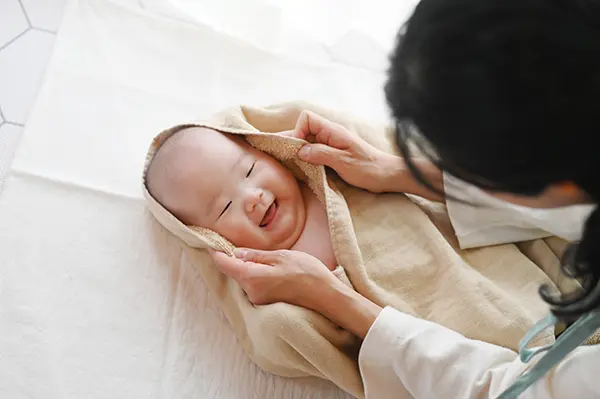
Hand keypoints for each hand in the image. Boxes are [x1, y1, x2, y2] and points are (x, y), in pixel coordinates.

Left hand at [210, 247, 382, 338]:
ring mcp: (258, 300)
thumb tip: (236, 252)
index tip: (210, 240)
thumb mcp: (281, 256)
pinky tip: (271, 268)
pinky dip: (256, 275)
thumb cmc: (307, 273)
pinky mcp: (266, 302)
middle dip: (233, 258)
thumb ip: (256, 255)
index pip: (225, 264)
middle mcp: (251, 292)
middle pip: (234, 272)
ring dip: (247, 267)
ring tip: (264, 255)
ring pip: (244, 278)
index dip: (216, 251)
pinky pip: (254, 286)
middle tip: (239, 242)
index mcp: (252, 278)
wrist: (327, 297)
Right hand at [286, 110, 444, 200]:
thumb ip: (321, 154)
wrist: (388, 176)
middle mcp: (330, 134)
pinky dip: (305, 158)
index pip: (306, 118)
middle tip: (280, 156)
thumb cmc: (370, 169)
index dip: (297, 131)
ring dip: (297, 151)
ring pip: (306, 141)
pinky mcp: (333, 154)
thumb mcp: (344, 163)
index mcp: (333, 131)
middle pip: (303, 129)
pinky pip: (313, 151)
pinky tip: (300, 167)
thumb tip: (300, 150)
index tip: (298, 150)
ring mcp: (331, 144)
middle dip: (292, 141)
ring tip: (287, 162)